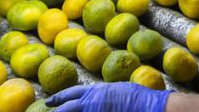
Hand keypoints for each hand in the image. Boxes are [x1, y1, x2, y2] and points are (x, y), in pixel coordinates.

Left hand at [47, 83, 171, 111]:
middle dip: (57, 111)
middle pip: (67, 108)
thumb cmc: (137, 97)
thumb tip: (98, 97)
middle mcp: (92, 102)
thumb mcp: (118, 89)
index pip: (71, 93)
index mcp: (96, 91)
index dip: (59, 97)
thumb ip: (104, 94)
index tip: (50, 101)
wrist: (148, 106)